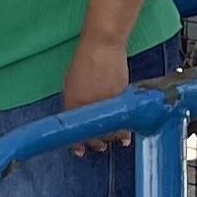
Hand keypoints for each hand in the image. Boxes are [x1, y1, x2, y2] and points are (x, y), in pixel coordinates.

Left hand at [59, 33, 132, 149]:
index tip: (79, 150)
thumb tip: (80, 119)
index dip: (77, 144)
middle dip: (96, 143)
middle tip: (99, 146)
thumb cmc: (85, 61)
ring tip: (114, 141)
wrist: (102, 45)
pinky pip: (123, 120)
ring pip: (110, 130)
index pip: (74, 132)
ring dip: (112, 138)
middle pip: (93, 134)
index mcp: (72, 102)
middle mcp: (88, 105)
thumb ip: (74, 104)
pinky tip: (125, 136)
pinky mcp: (121, 97)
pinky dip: (125, 129)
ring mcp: (106, 102)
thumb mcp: (70, 84)